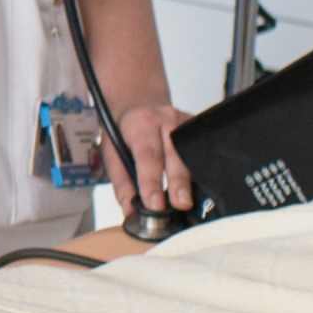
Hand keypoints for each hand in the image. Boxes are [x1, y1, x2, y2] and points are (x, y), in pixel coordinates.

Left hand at [100, 85, 190, 221]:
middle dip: (178, 183)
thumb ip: (121, 182)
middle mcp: (167, 119)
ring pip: (192, 154)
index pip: (148, 155)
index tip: (154, 204)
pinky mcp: (198, 129)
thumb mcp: (111, 151)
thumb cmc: (124, 131)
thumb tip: (130, 209)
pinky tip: (196, 190)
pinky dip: (199, 172)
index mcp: (142, 123)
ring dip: (191, 181)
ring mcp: (186, 122)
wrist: (139, 103)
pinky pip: (201, 152)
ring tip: (188, 203)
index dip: (151, 181)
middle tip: (180, 205)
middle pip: (175, 154)